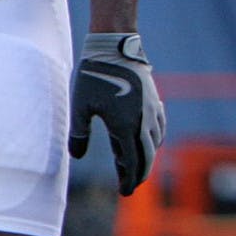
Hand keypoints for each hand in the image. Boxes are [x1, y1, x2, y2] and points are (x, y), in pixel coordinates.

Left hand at [68, 32, 164, 195]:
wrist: (113, 44)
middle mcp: (142, 122)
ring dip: (147, 155)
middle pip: (146, 156)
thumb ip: (79, 133)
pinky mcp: (153, 97)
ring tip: (137, 162)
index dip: (128, 179)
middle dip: (140, 173)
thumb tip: (76, 155)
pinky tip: (148, 136)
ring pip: (155, 141)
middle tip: (131, 183)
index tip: (124, 191)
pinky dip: (155, 137)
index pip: (131, 162)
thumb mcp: (81, 105)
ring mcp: (151, 109)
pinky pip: (159, 125)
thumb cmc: (93, 74)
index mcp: (125, 127)